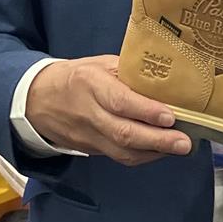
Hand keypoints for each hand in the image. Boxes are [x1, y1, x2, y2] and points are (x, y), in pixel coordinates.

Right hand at [25, 54, 191, 164]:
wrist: (38, 99)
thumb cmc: (77, 77)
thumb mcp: (100, 64)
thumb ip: (128, 73)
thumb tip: (165, 80)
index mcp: (91, 84)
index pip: (120, 101)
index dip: (146, 111)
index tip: (170, 116)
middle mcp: (89, 113)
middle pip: (124, 133)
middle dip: (158, 140)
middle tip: (184, 143)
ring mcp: (89, 135)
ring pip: (122, 151)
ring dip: (154, 152)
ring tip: (179, 148)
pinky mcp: (91, 150)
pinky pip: (119, 156)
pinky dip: (143, 156)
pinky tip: (161, 151)